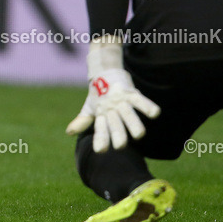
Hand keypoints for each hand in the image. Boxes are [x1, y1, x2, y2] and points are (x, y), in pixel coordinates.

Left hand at [66, 37, 160, 151]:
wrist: (104, 71)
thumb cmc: (98, 94)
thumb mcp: (90, 107)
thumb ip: (82, 121)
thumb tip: (68, 132)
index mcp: (100, 115)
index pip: (100, 130)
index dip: (101, 140)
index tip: (100, 150)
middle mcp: (110, 109)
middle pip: (115, 125)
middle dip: (118, 135)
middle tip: (120, 146)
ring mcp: (120, 100)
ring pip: (129, 114)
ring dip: (133, 124)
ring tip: (139, 134)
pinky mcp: (130, 92)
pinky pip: (140, 100)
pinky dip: (147, 106)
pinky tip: (154, 114)